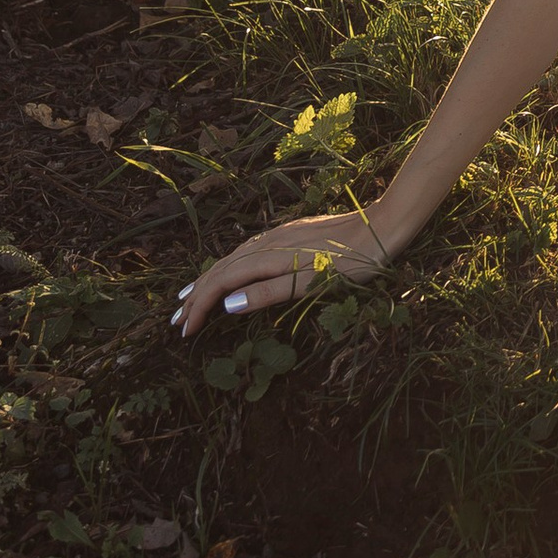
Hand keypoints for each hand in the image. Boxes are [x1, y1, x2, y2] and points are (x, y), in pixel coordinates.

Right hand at [171, 207, 391, 341]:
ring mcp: (277, 236)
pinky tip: (231, 272)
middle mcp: (266, 243)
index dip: (200, 307)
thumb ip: (268, 293)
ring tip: (192, 297)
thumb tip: (226, 305)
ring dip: (209, 280)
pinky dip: (229, 267)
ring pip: (231, 259)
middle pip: (220, 270)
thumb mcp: (312, 282)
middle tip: (176, 320)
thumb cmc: (353, 260)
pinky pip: (246, 253)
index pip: (221, 283)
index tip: (185, 331)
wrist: (382, 226)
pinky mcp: (289, 235)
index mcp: (268, 257)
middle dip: (196, 295)